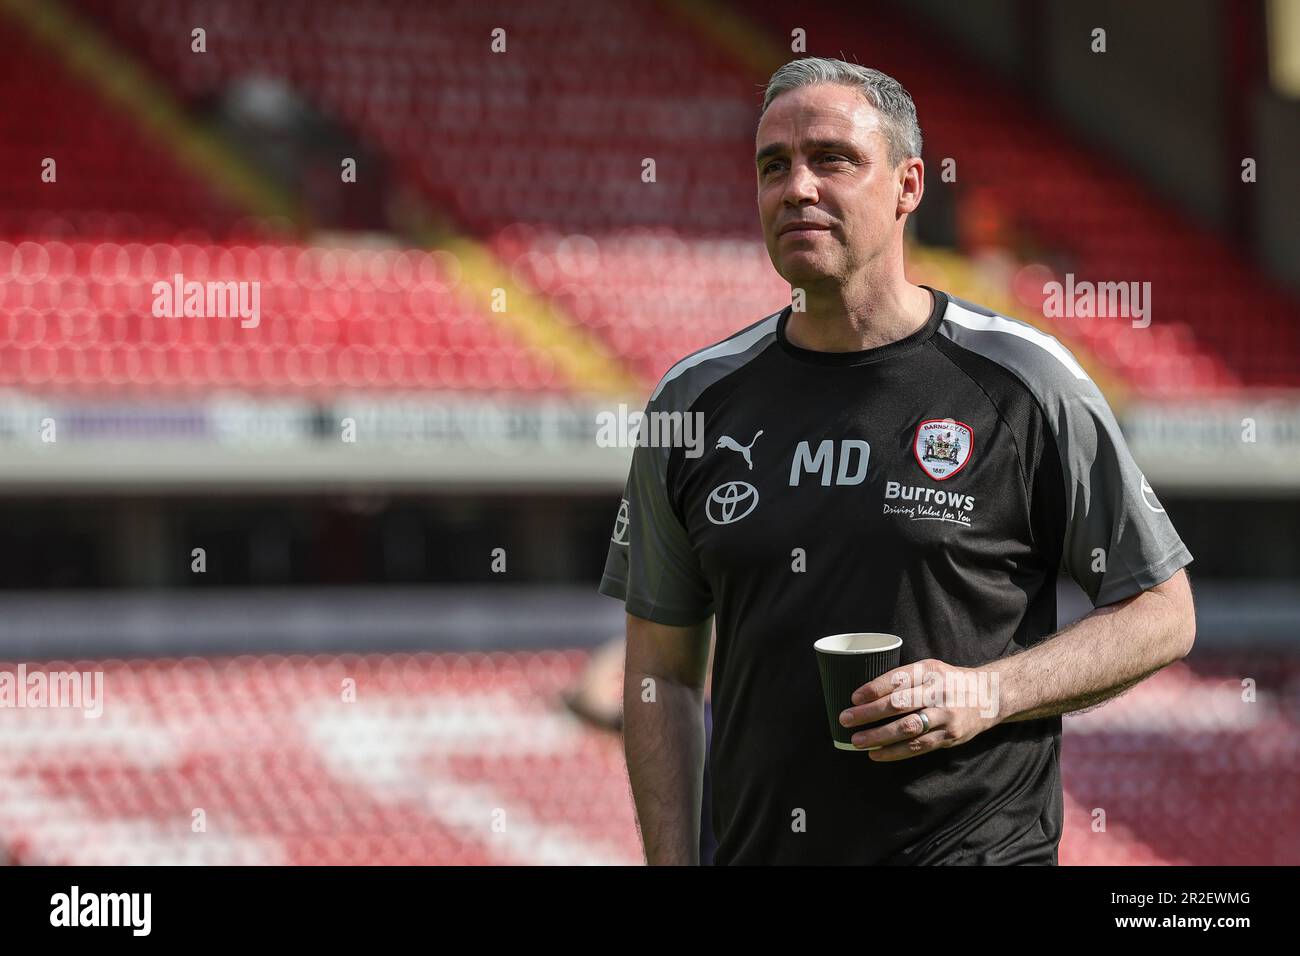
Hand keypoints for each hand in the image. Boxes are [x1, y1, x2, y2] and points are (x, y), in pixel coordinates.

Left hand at [837, 658, 1002, 760]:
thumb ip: (905, 678)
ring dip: (879, 736)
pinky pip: (919, 746)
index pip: (898, 678)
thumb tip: (866, 693)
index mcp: (930, 670)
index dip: (874, 688)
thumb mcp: (931, 669)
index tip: (854, 698)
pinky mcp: (950, 736)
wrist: (991, 696)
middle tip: (846, 719)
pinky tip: (877, 754)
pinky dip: (895, 752)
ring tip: (857, 741)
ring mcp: (946, 715)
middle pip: (899, 703)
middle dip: (869, 713)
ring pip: (908, 728)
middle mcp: (938, 691)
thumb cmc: (950, 681)